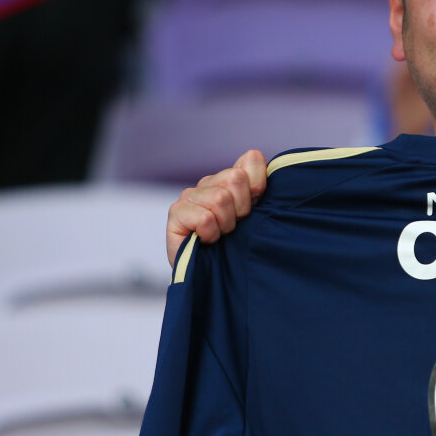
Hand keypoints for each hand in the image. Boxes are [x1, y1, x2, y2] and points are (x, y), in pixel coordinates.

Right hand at [166, 149, 268, 264]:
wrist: (213, 278)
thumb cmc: (236, 247)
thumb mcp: (256, 216)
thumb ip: (259, 187)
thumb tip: (255, 157)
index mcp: (231, 179)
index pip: (252, 160)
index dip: (258, 188)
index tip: (253, 210)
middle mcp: (209, 183)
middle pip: (236, 178)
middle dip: (242, 209)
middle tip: (235, 226)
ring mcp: (190, 196)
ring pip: (220, 198)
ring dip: (225, 225)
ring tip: (221, 235)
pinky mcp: (176, 213)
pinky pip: (204, 218)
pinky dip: (210, 233)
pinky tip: (206, 240)